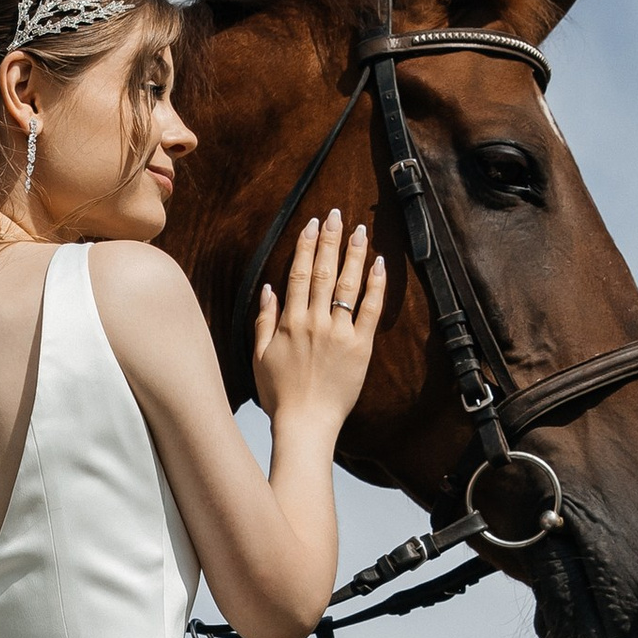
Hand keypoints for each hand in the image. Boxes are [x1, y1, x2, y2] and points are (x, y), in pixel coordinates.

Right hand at [253, 209, 385, 428]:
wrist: (306, 423)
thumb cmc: (280, 395)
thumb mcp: (259, 357)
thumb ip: (264, 320)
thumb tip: (268, 289)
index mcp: (290, 322)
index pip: (298, 274)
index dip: (305, 246)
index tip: (311, 225)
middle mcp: (315, 322)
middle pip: (323, 272)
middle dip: (330, 240)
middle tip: (336, 215)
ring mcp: (339, 333)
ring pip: (347, 285)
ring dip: (354, 254)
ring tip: (360, 231)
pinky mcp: (360, 347)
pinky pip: (370, 310)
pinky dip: (375, 285)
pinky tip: (379, 264)